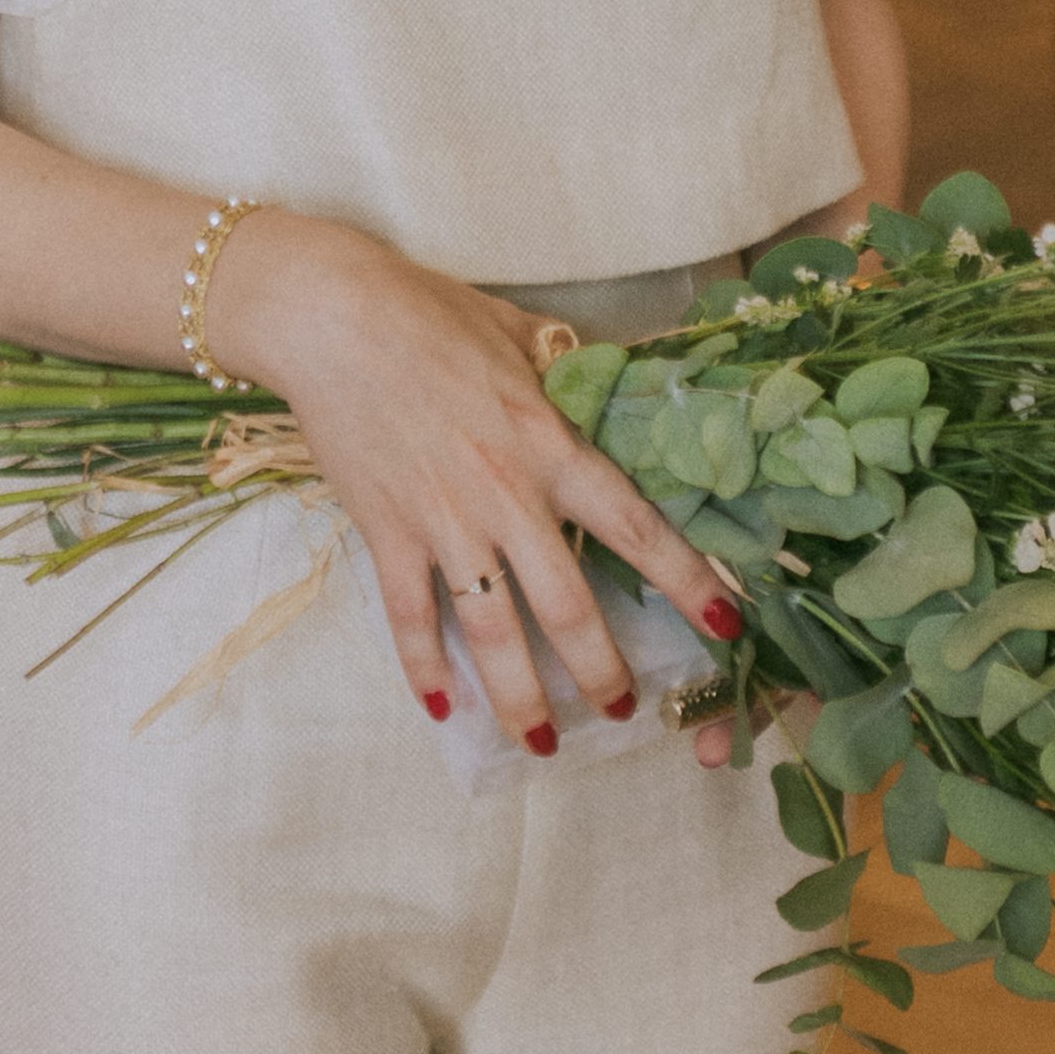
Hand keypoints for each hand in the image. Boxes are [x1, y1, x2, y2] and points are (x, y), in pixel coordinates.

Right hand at [199, 212, 739, 754]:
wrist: (330, 318)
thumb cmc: (427, 313)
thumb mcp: (518, 332)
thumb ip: (565, 367)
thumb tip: (603, 374)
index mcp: (550, 446)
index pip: (634, 526)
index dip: (686, 580)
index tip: (724, 624)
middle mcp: (506, 496)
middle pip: (567, 606)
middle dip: (601, 670)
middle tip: (624, 710)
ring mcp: (444, 522)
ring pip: (492, 631)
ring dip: (520, 695)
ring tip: (542, 740)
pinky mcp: (386, 533)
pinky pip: (409, 617)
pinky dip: (424, 668)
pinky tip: (442, 707)